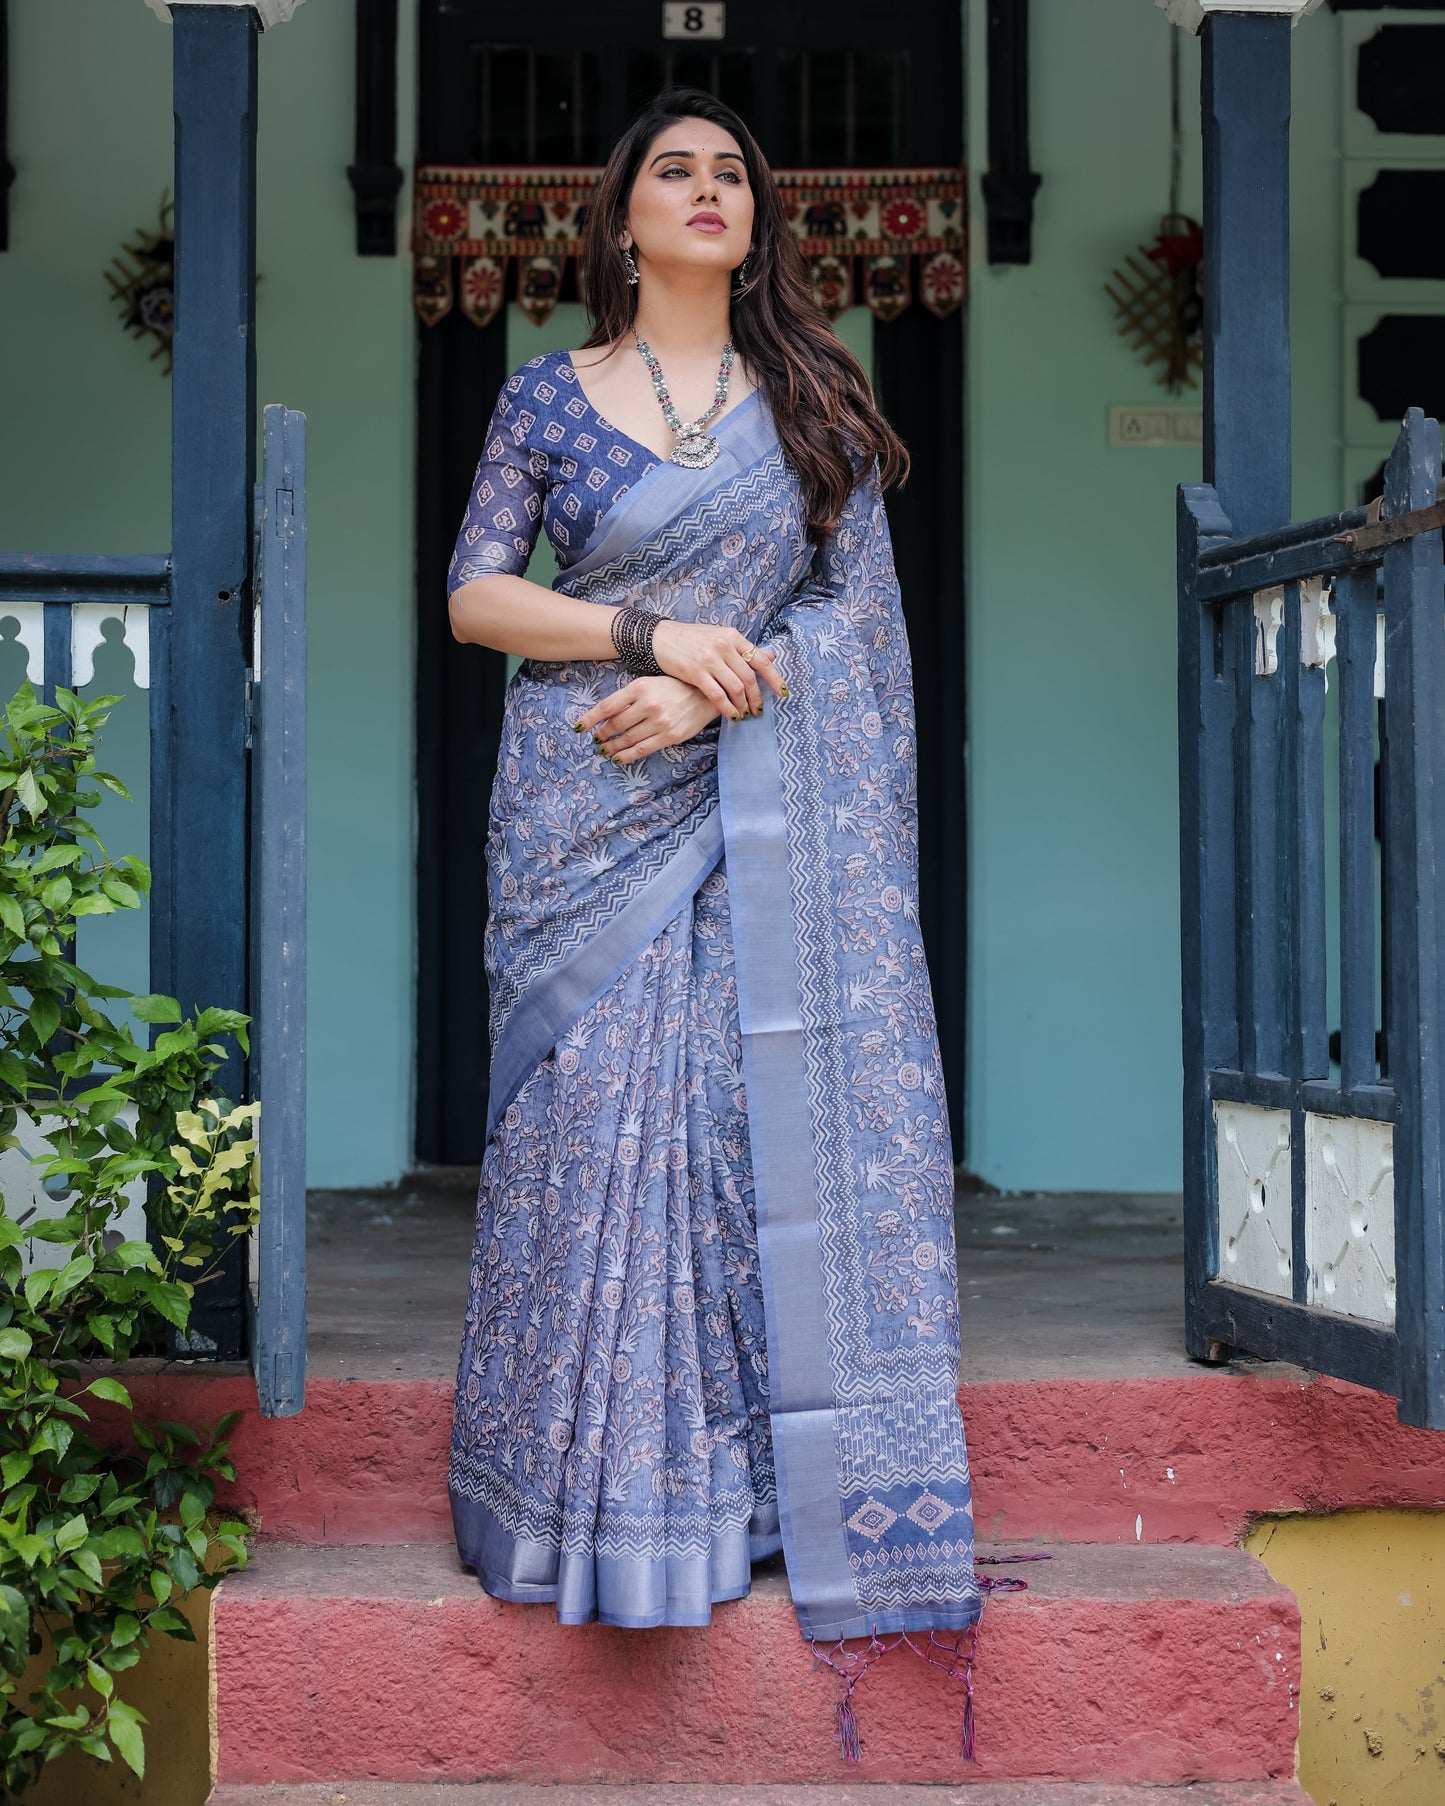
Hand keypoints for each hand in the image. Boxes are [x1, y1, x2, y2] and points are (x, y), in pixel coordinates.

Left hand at [576, 675, 728, 764]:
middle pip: (615, 725)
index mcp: (640, 687)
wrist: (706, 694)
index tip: (579, 727)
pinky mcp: (670, 736)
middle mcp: (648, 705)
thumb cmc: (675, 686)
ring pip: (627, 739)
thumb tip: (606, 714)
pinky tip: (617, 758)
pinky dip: (626, 756)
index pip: (607, 706)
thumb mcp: (649, 682)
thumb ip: (629, 697)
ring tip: (603, 750)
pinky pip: (642, 750)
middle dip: (602, 734)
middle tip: (595, 739)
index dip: (591, 718)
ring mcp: (660, 722)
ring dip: (611, 747)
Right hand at [646, 618, 784, 718]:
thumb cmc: (691, 639)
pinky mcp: (696, 672)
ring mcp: (710, 659)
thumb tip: (770, 656)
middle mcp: (724, 646)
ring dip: (743, 705)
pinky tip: (731, 715)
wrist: (660, 637)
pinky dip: (727, 708)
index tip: (782, 692)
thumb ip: (743, 648)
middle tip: (759, 710)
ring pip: (736, 688)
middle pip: (749, 678)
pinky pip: (718, 695)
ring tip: (745, 714)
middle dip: (757, 698)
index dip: (775, 678)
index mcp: (732, 636)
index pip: (760, 659)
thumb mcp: (720, 636)